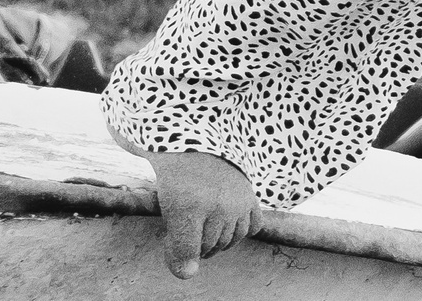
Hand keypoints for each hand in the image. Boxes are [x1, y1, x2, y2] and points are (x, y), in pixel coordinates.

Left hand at [113, 134, 258, 280]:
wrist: (197, 145)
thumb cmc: (177, 178)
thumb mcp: (168, 210)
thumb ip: (179, 245)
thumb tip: (189, 275)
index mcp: (190, 208)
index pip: (188, 253)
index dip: (177, 258)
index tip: (172, 252)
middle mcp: (218, 206)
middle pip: (210, 247)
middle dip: (197, 244)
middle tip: (187, 228)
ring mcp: (238, 202)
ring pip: (231, 240)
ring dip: (218, 238)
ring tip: (205, 224)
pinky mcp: (251, 197)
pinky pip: (253, 226)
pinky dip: (241, 229)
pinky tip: (228, 221)